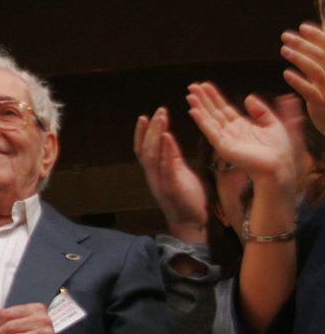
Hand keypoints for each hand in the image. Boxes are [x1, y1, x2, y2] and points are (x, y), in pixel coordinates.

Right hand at [133, 107, 207, 242]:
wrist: (191, 222)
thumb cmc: (187, 198)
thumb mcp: (178, 173)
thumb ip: (171, 157)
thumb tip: (167, 138)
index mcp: (155, 172)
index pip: (143, 149)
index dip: (141, 133)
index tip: (145, 116)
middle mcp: (153, 175)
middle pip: (145, 148)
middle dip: (150, 128)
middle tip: (159, 111)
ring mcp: (160, 181)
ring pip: (151, 155)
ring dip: (155, 135)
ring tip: (161, 118)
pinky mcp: (171, 187)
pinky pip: (166, 166)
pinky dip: (165, 150)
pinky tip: (168, 137)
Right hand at [186, 82, 296, 188]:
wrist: (279, 166)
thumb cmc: (279, 149)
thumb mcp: (273, 123)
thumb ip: (261, 110)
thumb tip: (249, 97)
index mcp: (241, 126)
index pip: (224, 108)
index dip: (214, 96)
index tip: (205, 85)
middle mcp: (230, 132)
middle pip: (213, 112)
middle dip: (203, 99)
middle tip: (192, 86)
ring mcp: (225, 139)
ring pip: (209, 119)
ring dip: (199, 107)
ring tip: (190, 95)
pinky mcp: (223, 147)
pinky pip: (210, 131)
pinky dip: (201, 121)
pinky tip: (193, 111)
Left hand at [282, 22, 324, 132]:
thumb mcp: (323, 79)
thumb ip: (318, 62)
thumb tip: (306, 42)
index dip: (318, 36)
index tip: (302, 27)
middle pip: (323, 56)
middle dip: (305, 43)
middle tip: (285, 36)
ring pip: (317, 71)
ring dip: (300, 58)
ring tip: (283, 50)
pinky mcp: (323, 105)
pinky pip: (311, 92)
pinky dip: (299, 81)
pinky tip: (286, 73)